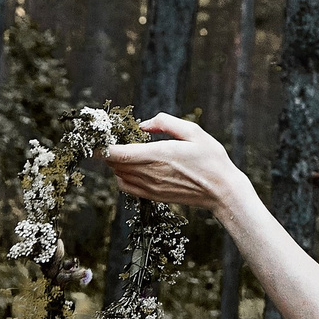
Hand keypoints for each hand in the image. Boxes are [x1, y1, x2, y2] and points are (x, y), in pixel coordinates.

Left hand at [103, 112, 247, 211]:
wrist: (222, 191)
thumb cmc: (211, 158)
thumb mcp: (193, 131)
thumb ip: (165, 123)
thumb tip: (143, 124)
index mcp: (158, 155)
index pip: (118, 153)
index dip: (101, 147)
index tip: (96, 138)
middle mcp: (150, 173)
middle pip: (114, 163)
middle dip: (107, 150)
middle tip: (111, 137)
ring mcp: (150, 187)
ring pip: (118, 174)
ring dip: (115, 162)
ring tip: (122, 150)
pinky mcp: (153, 196)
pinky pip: (126, 187)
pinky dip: (121, 175)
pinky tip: (130, 166)